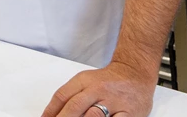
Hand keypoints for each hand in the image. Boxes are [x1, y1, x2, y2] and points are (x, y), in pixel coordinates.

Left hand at [41, 61, 156, 116]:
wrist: (135, 73)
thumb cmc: (108, 81)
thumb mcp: (85, 81)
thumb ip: (69, 96)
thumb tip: (52, 113)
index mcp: (84, 81)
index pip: (62, 96)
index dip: (50, 111)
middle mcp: (98, 90)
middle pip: (74, 106)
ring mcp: (114, 101)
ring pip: (93, 115)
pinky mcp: (129, 113)